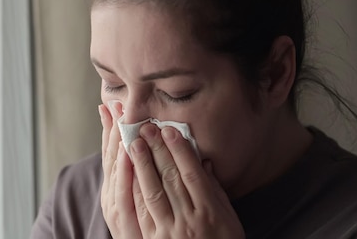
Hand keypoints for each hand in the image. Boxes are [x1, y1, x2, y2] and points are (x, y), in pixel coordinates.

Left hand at [98, 103, 244, 238]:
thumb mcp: (229, 220)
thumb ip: (215, 191)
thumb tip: (203, 161)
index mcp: (210, 212)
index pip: (192, 175)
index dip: (179, 151)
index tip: (169, 130)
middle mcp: (190, 221)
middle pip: (171, 179)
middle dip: (157, 150)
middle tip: (146, 127)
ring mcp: (170, 232)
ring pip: (154, 193)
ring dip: (142, 165)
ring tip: (133, 143)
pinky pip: (142, 213)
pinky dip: (134, 191)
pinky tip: (127, 172)